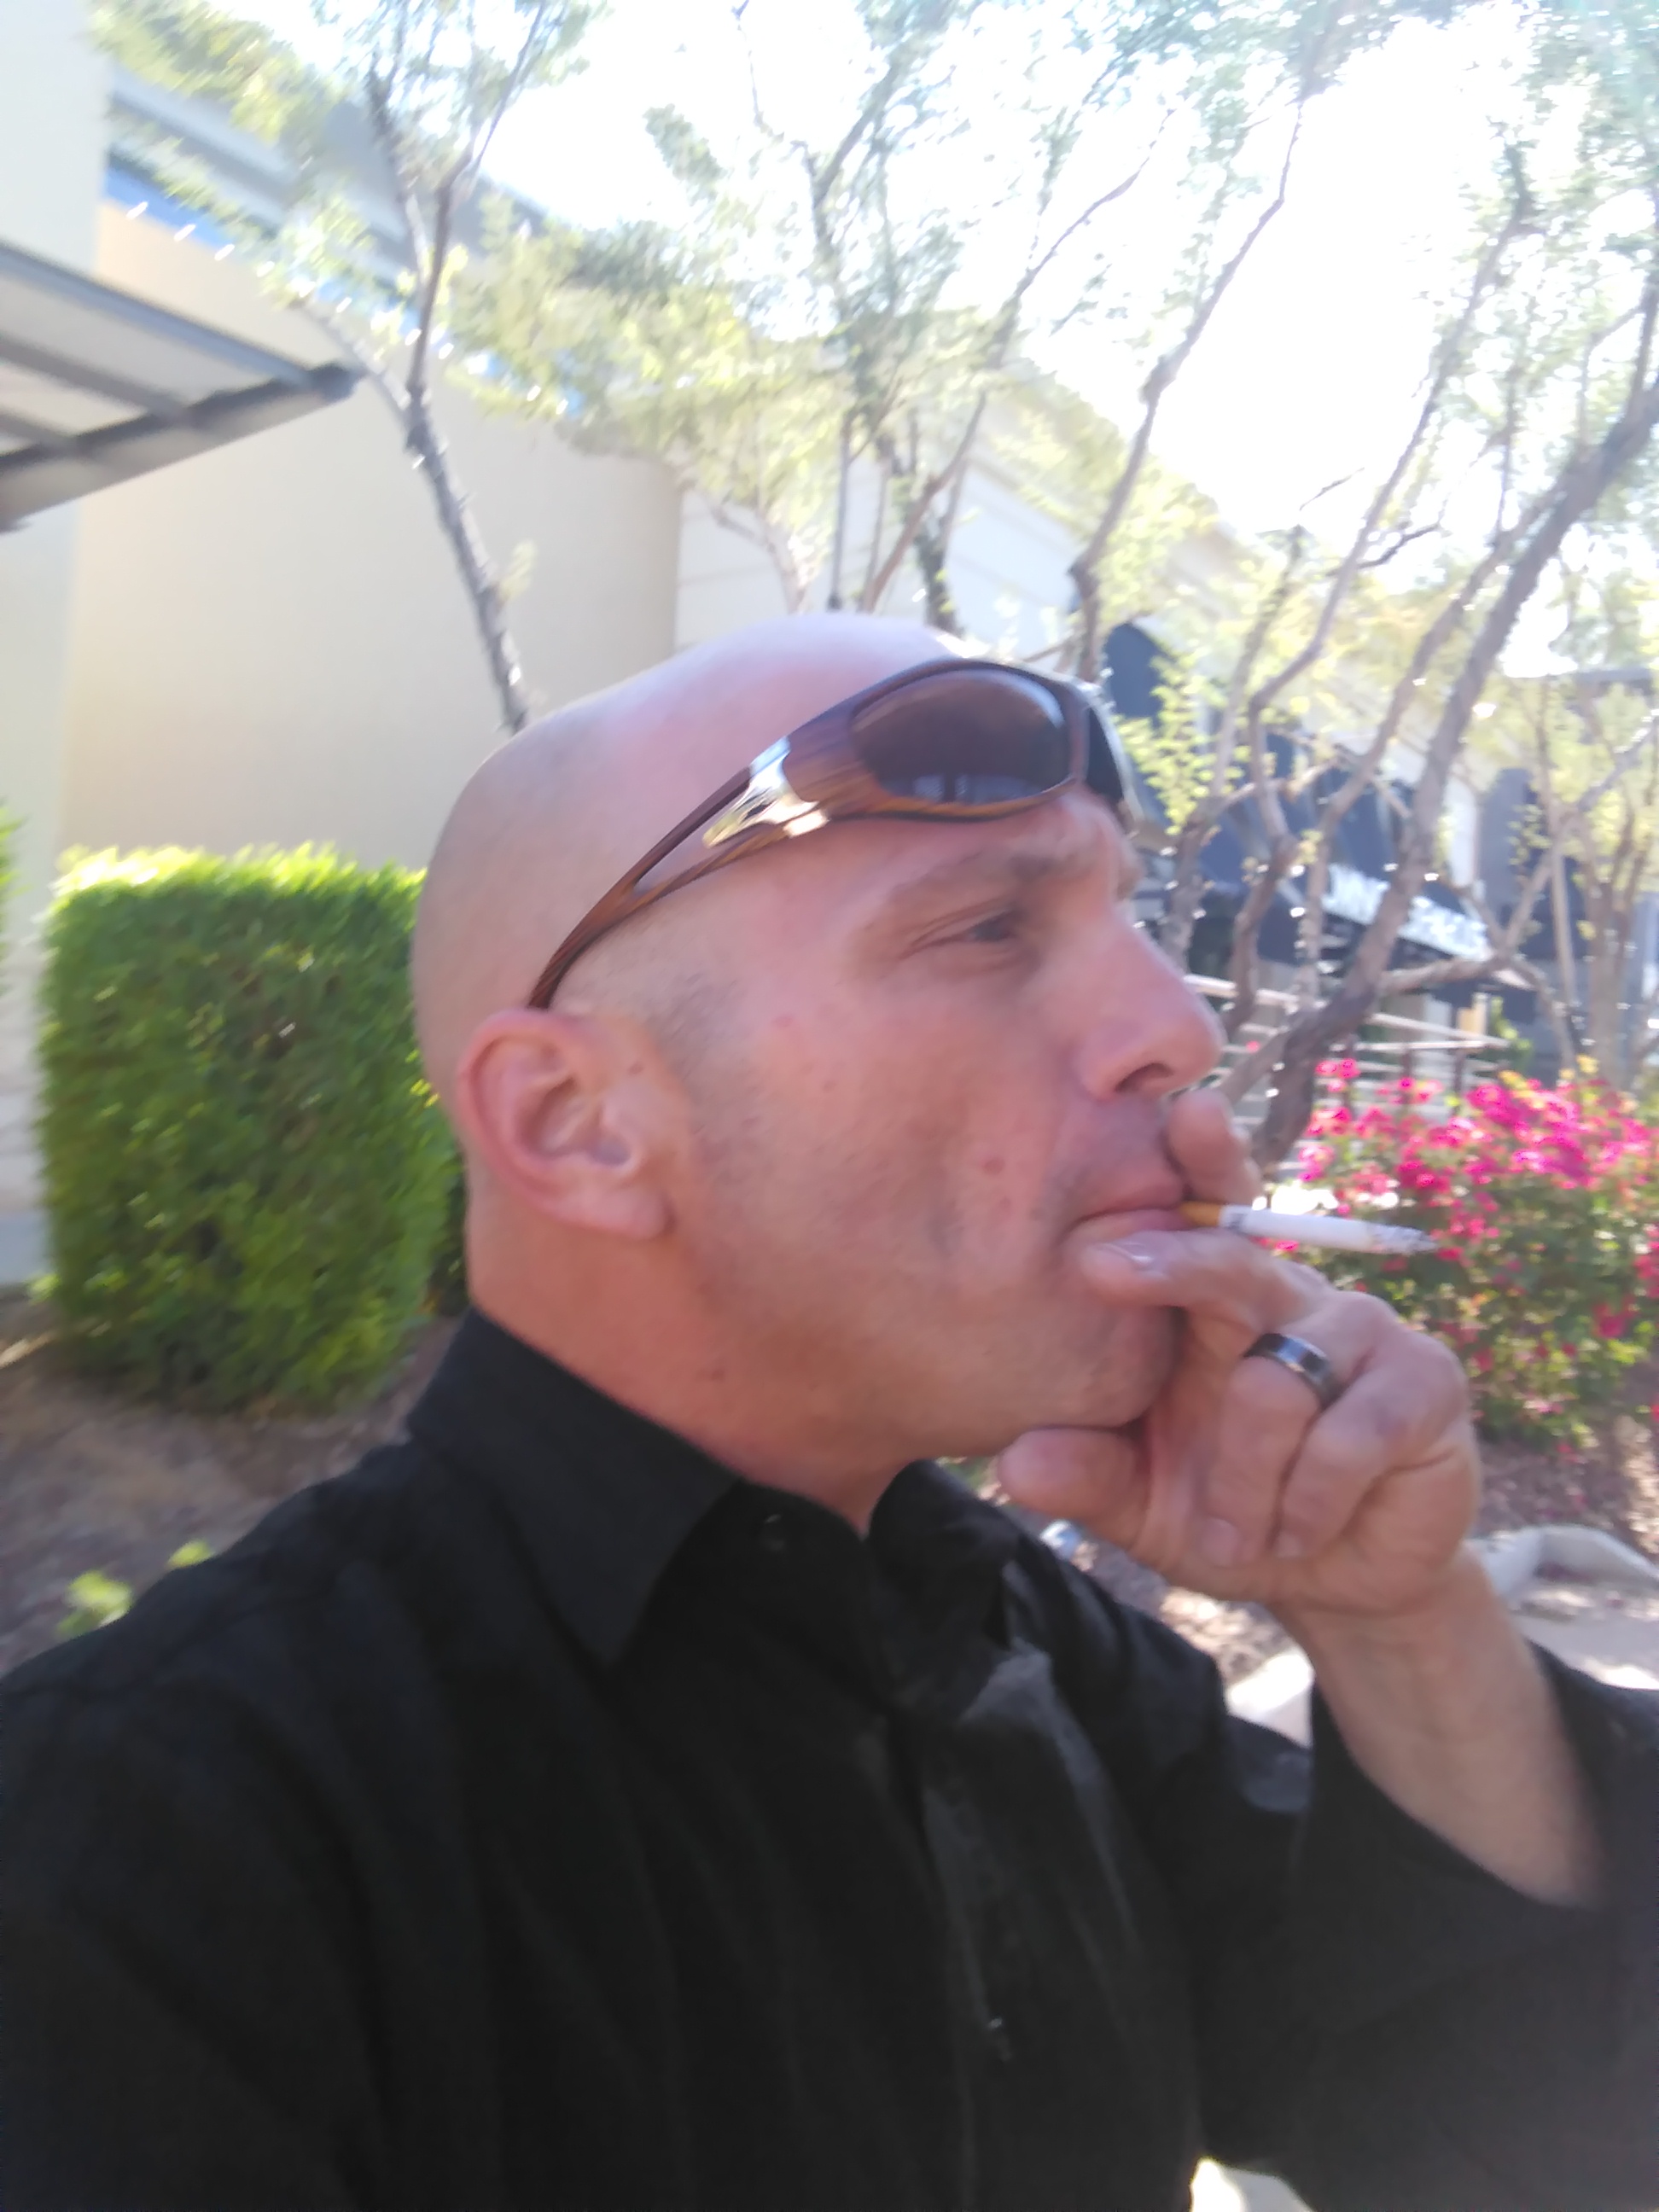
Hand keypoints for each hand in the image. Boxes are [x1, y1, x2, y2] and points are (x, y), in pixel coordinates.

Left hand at [1000, 1090, 1479, 1620]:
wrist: (1337, 1580)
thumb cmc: (1228, 1518)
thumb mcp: (1143, 1506)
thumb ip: (1089, 1478)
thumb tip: (1016, 1460)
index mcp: (1212, 1306)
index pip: (1204, 1215)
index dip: (1198, 1159)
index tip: (1175, 1114)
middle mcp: (1285, 1297)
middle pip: (1234, 1256)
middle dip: (1172, 1261)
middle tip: (1099, 1268)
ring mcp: (1361, 1331)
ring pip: (1274, 1381)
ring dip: (1244, 1479)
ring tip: (1237, 1537)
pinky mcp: (1425, 1382)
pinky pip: (1348, 1434)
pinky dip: (1309, 1500)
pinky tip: (1298, 1534)